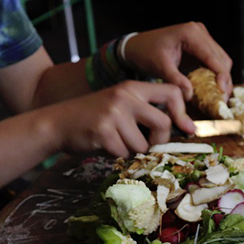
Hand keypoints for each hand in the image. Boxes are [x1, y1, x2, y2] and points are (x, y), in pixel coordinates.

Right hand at [45, 80, 195, 156]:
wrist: (56, 123)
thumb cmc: (95, 118)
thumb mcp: (121, 105)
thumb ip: (146, 112)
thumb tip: (183, 130)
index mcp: (133, 87)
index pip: (171, 92)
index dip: (182, 112)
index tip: (186, 128)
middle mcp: (125, 96)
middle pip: (163, 124)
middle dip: (159, 141)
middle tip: (146, 146)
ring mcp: (113, 113)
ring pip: (143, 144)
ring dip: (133, 151)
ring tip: (117, 142)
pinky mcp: (103, 132)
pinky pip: (124, 153)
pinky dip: (117, 156)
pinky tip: (104, 146)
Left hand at [123, 22, 233, 100]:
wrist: (137, 46)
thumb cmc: (145, 52)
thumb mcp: (159, 67)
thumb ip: (175, 80)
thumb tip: (190, 95)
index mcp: (190, 33)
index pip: (213, 57)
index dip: (222, 76)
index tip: (222, 92)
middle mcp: (199, 32)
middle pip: (222, 58)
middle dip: (224, 80)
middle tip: (222, 99)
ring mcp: (202, 37)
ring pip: (221, 60)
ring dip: (222, 78)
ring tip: (218, 96)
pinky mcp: (201, 45)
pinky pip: (214, 61)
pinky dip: (215, 75)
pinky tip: (212, 88)